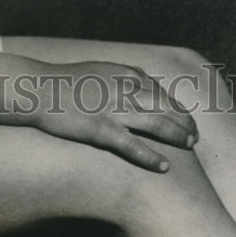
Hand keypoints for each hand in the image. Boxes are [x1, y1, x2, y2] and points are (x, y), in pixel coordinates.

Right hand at [31, 60, 196, 171]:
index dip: (176, 105)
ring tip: (189, 146)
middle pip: (165, 106)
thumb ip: (121, 76)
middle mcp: (124, 89)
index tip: (185, 117)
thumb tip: (138, 80)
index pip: (160, 90)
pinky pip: (133, 145)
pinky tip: (164, 166)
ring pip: (157, 123)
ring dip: (177, 135)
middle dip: (184, 121)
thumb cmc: (67, 81)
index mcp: (124, 74)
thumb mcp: (99, 69)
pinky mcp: (102, 129)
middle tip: (194, 136)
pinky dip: (151, 156)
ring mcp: (114, 109)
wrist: (40, 88)